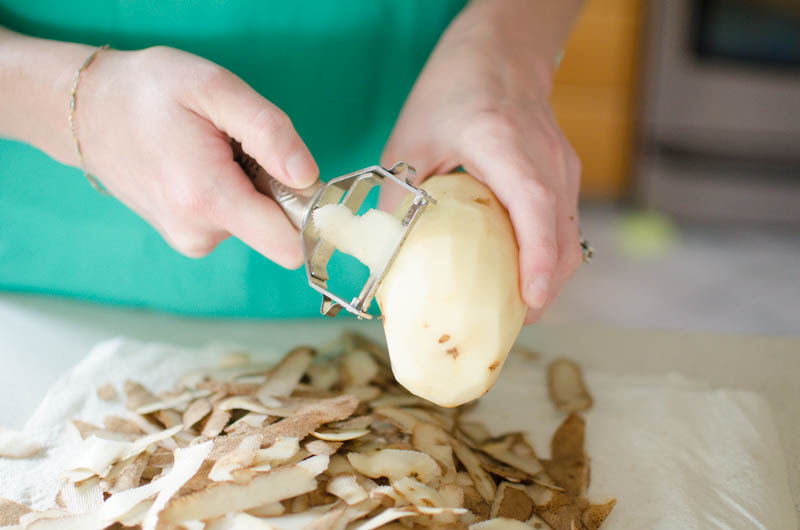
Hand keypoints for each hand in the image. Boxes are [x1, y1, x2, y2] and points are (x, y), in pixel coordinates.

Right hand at [74, 46, 317, 266]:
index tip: (298, 176)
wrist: (88, 111)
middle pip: (277, 230)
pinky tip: (202, 166)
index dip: (309, 213)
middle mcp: (199, 233)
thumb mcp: (216, 88)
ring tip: (211, 152)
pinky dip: (232, 194)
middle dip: (275, 191)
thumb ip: (270, 133)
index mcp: (208, 199)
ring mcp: (191, 240)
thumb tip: (310, 178)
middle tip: (239, 150)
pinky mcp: (189, 237)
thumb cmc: (150, 92)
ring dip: (251, 188)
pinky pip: (235, 221)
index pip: (289, 244)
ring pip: (256, 224)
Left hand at [382, 0, 582, 322]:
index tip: (530, 299)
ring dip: (547, 278)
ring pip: (568, 236)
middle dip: (542, 287)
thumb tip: (378, 258)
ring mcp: (562, 165)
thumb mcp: (410, 139)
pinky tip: (520, 275)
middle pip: (560, 235)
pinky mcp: (564, 174)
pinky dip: (548, 257)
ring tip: (514, 310)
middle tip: (509, 326)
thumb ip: (394, 196)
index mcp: (502, 142)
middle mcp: (544, 156)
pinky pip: (563, 226)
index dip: (536, 256)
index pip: (534, 205)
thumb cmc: (453, 89)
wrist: (502, 50)